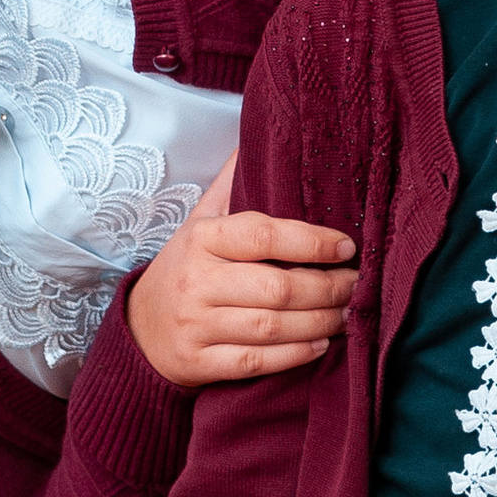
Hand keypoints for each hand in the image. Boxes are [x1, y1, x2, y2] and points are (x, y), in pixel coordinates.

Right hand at [126, 162, 357, 389]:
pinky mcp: (198, 362)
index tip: (347, 246)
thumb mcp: (200, 221)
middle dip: (327, 287)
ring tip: (347, 314)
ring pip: (270, 327)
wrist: (140, 327)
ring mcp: (196, 325)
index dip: (311, 241)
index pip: (262, 234)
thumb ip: (232, 183)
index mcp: (202, 239)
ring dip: (319, 322)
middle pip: (275, 286)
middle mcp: (197, 281)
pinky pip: (256, 362)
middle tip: (357, 285)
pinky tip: (320, 345)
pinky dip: (294, 355)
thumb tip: (259, 134)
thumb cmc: (185, 268)